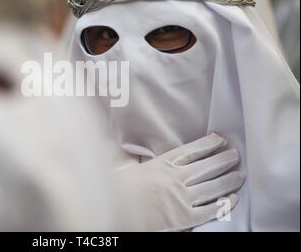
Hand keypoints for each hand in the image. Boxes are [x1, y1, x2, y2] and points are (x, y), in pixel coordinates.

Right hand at [116, 133, 244, 230]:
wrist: (118, 215)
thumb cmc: (118, 191)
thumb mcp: (121, 167)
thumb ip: (128, 154)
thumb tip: (129, 144)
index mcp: (161, 164)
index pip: (191, 151)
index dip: (208, 144)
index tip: (220, 139)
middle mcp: (175, 179)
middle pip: (207, 167)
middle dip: (224, 160)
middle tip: (235, 155)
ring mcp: (182, 199)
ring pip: (213, 187)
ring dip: (229, 179)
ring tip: (239, 174)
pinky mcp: (185, 218)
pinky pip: (210, 210)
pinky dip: (224, 203)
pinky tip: (232, 197)